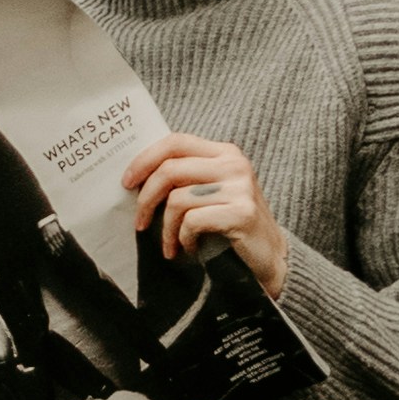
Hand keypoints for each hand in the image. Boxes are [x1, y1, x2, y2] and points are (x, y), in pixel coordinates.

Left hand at [121, 133, 286, 300]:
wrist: (271, 257)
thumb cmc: (232, 225)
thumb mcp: (211, 193)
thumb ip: (186, 178)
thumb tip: (136, 177)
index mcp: (224, 152)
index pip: (175, 142)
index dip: (145, 159)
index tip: (127, 182)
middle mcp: (234, 164)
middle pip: (170, 170)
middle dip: (146, 199)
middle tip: (139, 222)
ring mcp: (240, 187)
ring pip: (178, 199)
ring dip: (166, 228)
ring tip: (170, 245)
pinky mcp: (242, 213)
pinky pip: (192, 221)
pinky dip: (183, 239)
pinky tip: (190, 249)